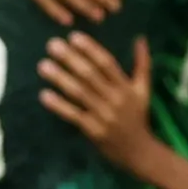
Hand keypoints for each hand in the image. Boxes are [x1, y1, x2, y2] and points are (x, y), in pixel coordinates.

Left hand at [37, 33, 158, 174]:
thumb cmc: (138, 117)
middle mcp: (116, 99)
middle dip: (70, 59)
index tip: (73, 36)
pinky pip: (73, 115)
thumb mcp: (144, 90)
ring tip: (43, 66)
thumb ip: (142, 64)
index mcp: (128, 87)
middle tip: (52, 45)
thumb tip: (140, 38)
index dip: (90, 49)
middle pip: (90, 75)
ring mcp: (104, 115)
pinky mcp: (93, 130)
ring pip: (80, 93)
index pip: (107, 63)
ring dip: (60, 78)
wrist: (139, 151)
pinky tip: (44, 95)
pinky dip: (59, 105)